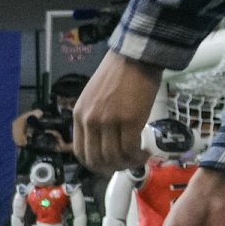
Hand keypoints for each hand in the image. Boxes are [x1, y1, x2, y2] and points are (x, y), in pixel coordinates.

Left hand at [73, 53, 160, 174]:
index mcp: (79, 115)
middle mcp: (90, 121)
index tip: (107, 166)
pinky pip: (131, 150)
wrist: (134, 57)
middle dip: (112, 168)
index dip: (95, 165)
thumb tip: (104, 143)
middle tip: (125, 165)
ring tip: (139, 157)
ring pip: (115, 157)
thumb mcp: (93, 98)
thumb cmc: (117, 75)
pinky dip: (139, 156)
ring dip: (128, 163)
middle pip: (97, 160)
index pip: (80, 153)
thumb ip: (94, 119)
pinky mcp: (129, 121)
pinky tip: (145, 152)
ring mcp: (109, 122)